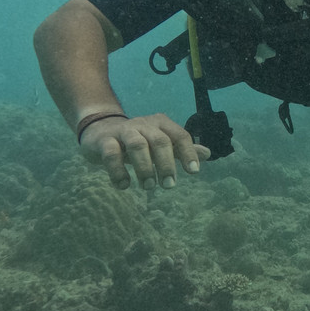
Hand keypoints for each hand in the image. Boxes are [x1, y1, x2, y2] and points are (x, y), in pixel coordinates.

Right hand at [79, 113, 209, 189]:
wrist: (101, 130)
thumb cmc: (138, 140)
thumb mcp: (161, 143)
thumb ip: (181, 149)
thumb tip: (208, 154)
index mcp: (161, 124)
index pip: (180, 135)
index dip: (188, 153)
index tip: (194, 172)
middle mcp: (144, 124)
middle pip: (160, 141)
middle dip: (166, 164)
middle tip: (169, 186)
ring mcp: (124, 131)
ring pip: (137, 145)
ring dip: (145, 168)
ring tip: (149, 187)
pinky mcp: (104, 140)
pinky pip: (111, 154)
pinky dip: (118, 171)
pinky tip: (124, 185)